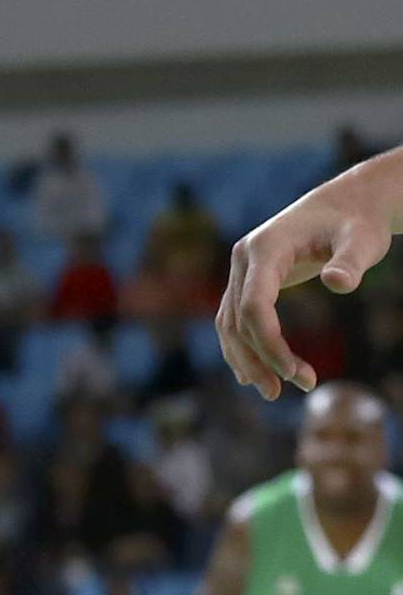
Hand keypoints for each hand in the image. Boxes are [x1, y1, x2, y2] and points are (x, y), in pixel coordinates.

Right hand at [217, 167, 397, 399]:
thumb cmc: (359, 221)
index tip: (293, 373)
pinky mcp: (248, 280)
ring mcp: (241, 270)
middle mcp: (244, 259)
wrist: (348, 202)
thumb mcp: (364, 240)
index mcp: (265, 247)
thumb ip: (352, 261)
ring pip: (230, 325)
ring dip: (247, 361)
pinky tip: (255, 375)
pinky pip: (235, 320)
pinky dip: (242, 349)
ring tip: (273, 392)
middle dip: (259, 360)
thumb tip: (338, 283)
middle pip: (237, 321)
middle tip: (284, 392)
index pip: (254, 306)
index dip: (269, 344)